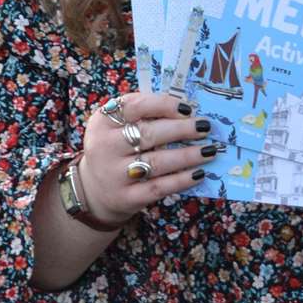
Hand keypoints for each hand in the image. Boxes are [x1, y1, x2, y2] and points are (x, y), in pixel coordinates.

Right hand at [79, 93, 215, 224]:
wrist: (94, 189)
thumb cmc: (115, 146)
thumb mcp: (116, 124)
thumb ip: (142, 112)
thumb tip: (185, 109)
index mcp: (103, 121)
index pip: (134, 106)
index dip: (163, 105)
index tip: (188, 108)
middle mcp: (105, 147)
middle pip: (149, 134)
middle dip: (181, 130)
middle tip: (205, 127)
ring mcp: (114, 174)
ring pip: (157, 162)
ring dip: (187, 155)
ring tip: (209, 150)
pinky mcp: (126, 198)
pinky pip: (159, 187)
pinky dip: (181, 180)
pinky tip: (198, 173)